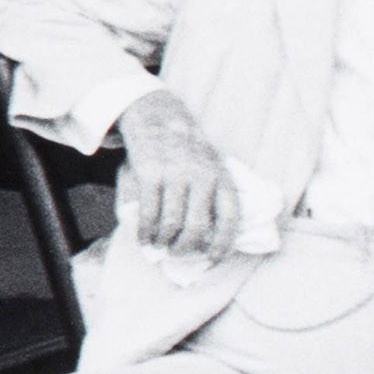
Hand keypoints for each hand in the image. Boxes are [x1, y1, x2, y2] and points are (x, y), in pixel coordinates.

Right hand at [117, 88, 239, 257]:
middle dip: (186, 247)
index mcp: (221, 177)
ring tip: (158, 246)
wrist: (159, 116)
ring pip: (171, 223)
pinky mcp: (150, 174)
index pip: (230, 217)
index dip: (224, 242)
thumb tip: (209, 237)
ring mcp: (175, 175)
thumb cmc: (188, 151)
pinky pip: (148, 212)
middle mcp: (201, 177)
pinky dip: (145, 231)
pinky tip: (144, 238)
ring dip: (163, 242)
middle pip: (197, 227)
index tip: (214, 257)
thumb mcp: (212, 166)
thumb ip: (213, 195)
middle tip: (176, 253)